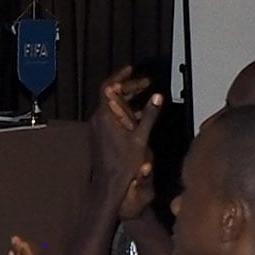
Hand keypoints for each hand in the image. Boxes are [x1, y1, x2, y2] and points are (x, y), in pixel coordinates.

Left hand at [88, 70, 163, 219]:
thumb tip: (157, 96)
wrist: (110, 185)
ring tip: (144, 96)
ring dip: (127, 99)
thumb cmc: (124, 164)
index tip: (131, 69)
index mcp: (105, 116)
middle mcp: (98, 120)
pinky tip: (138, 116)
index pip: (108, 87)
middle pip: (110, 95)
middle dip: (128, 87)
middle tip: (144, 83)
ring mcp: (97, 128)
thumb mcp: (141, 137)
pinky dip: (123, 111)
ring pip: (111, 106)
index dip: (120, 76)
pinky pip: (111, 117)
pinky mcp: (100, 136)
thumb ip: (149, 115)